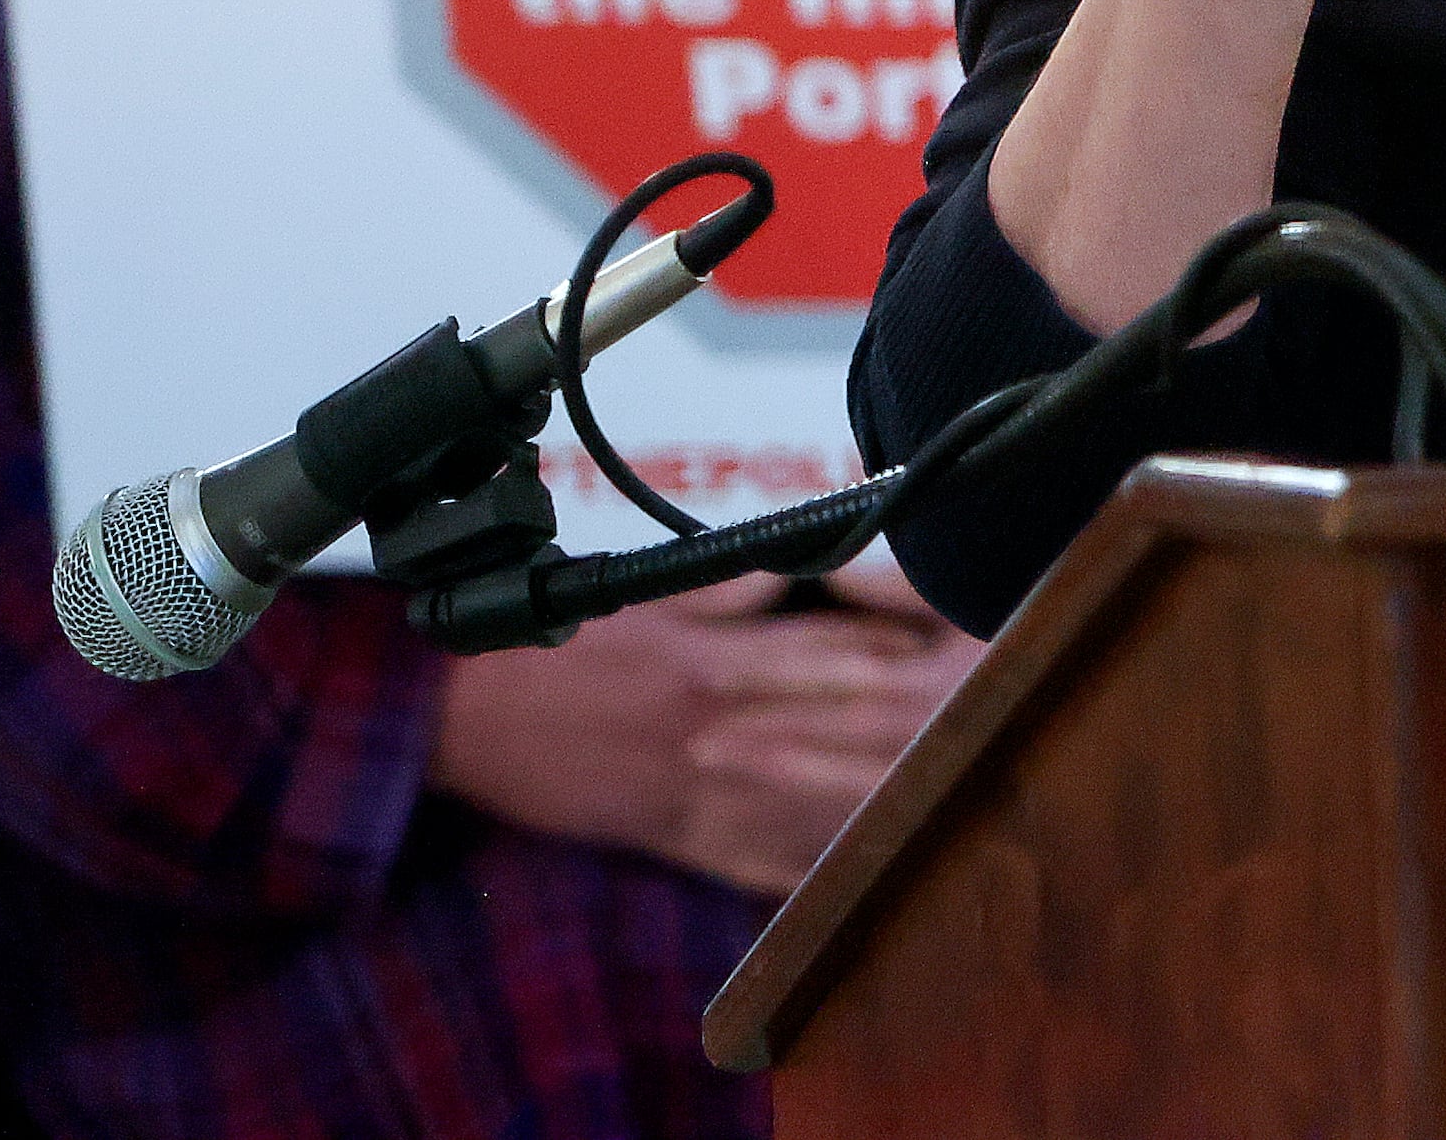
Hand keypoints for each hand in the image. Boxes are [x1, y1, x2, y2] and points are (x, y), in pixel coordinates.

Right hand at [428, 573, 984, 895]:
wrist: (463, 713)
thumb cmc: (559, 655)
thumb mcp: (648, 601)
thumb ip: (730, 587)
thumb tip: (796, 565)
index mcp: (716, 655)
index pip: (828, 649)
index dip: (898, 651)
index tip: (954, 650)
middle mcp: (717, 719)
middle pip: (833, 721)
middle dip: (910, 723)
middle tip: (982, 727)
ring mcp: (695, 784)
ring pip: (805, 794)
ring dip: (874, 798)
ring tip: (945, 800)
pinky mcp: (668, 834)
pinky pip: (746, 860)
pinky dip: (797, 871)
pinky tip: (849, 880)